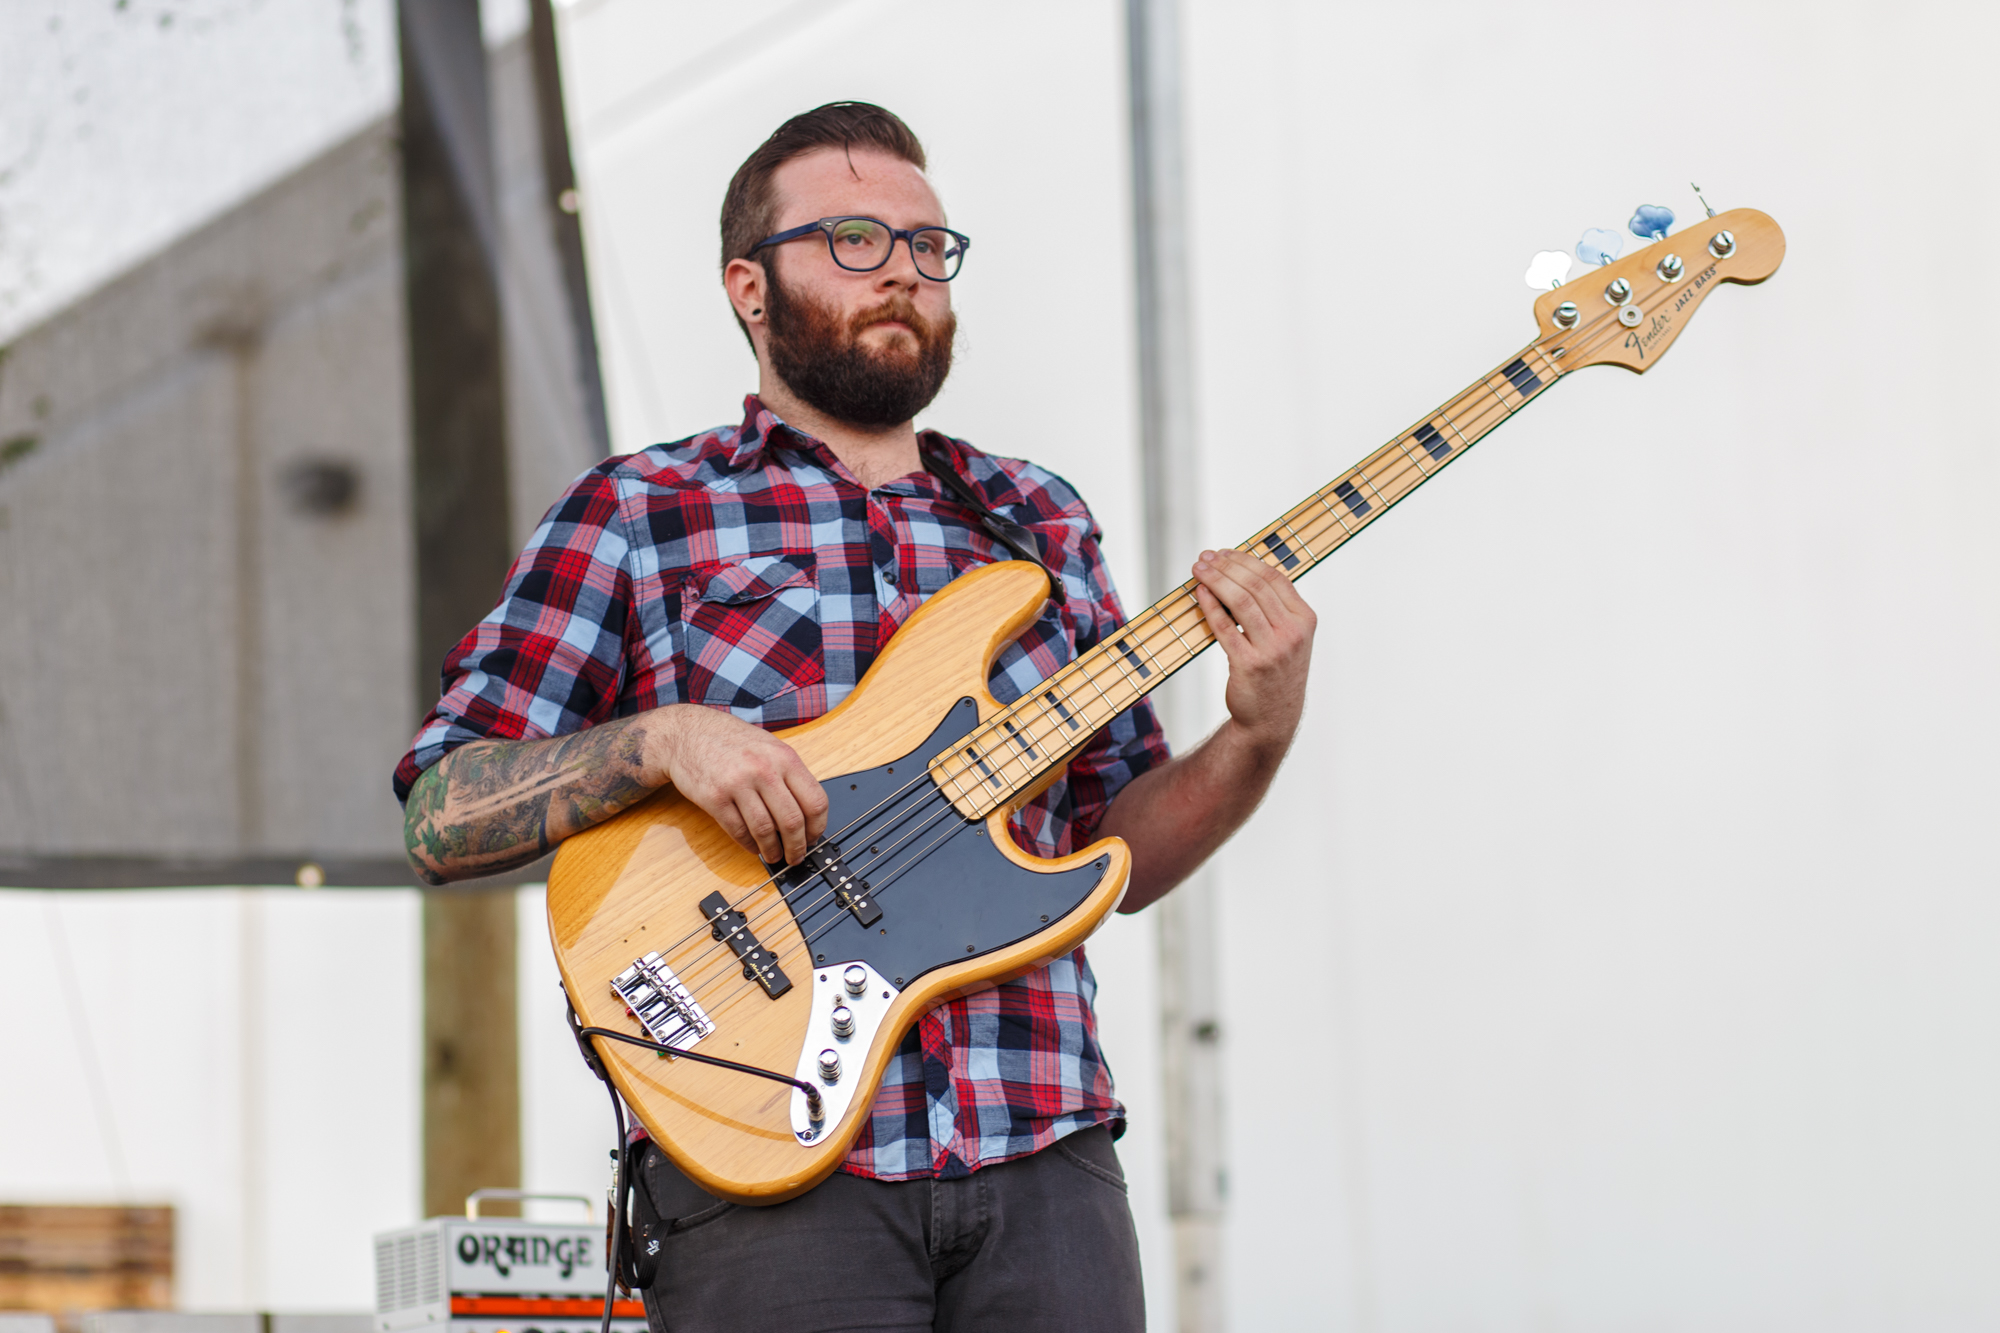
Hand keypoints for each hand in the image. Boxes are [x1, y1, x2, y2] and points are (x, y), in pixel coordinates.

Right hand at [640, 705, 828, 864]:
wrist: (686, 733)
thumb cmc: (729, 740)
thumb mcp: (768, 746)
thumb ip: (788, 774)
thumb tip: (807, 812)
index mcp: (784, 757)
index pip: (815, 801)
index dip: (817, 827)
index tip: (813, 838)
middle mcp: (764, 770)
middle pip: (792, 821)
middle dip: (797, 846)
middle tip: (795, 856)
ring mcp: (738, 784)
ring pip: (765, 830)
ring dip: (772, 850)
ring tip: (773, 855)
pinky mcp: (715, 797)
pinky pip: (738, 830)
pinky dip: (749, 844)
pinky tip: (753, 846)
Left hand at [1190, 548, 1316, 758]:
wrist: (1272, 718)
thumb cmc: (1276, 673)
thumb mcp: (1289, 638)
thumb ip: (1275, 608)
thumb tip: (1242, 572)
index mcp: (1304, 620)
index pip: (1274, 578)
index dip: (1246, 560)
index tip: (1224, 553)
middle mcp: (1292, 633)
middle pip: (1255, 585)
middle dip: (1226, 566)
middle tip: (1205, 557)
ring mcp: (1272, 649)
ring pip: (1240, 601)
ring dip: (1215, 580)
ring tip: (1198, 569)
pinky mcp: (1248, 664)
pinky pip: (1224, 627)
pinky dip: (1210, 605)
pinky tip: (1199, 593)